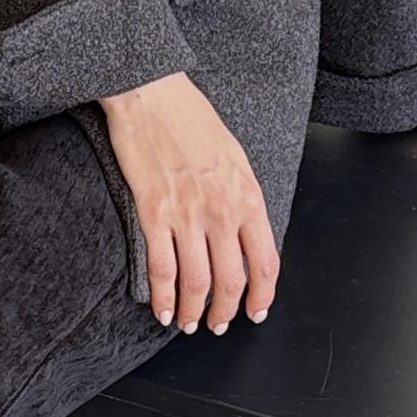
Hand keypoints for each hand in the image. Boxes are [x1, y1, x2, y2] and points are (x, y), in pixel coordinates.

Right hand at [101, 71, 278, 334]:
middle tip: (217, 325)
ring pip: (197, 283)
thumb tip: (244, 234)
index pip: (265, 262)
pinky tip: (164, 311)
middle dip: (225, 312)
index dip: (262, 296)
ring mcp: (187, 214)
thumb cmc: (191, 119)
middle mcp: (222, 210)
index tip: (255, 312)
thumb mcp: (234, 157)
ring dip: (194, 312)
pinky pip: (162, 269)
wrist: (151, 91)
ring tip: (190, 323)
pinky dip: (164, 298)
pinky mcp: (153, 213)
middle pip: (231, 281)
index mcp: (248, 196)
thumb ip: (241, 198)